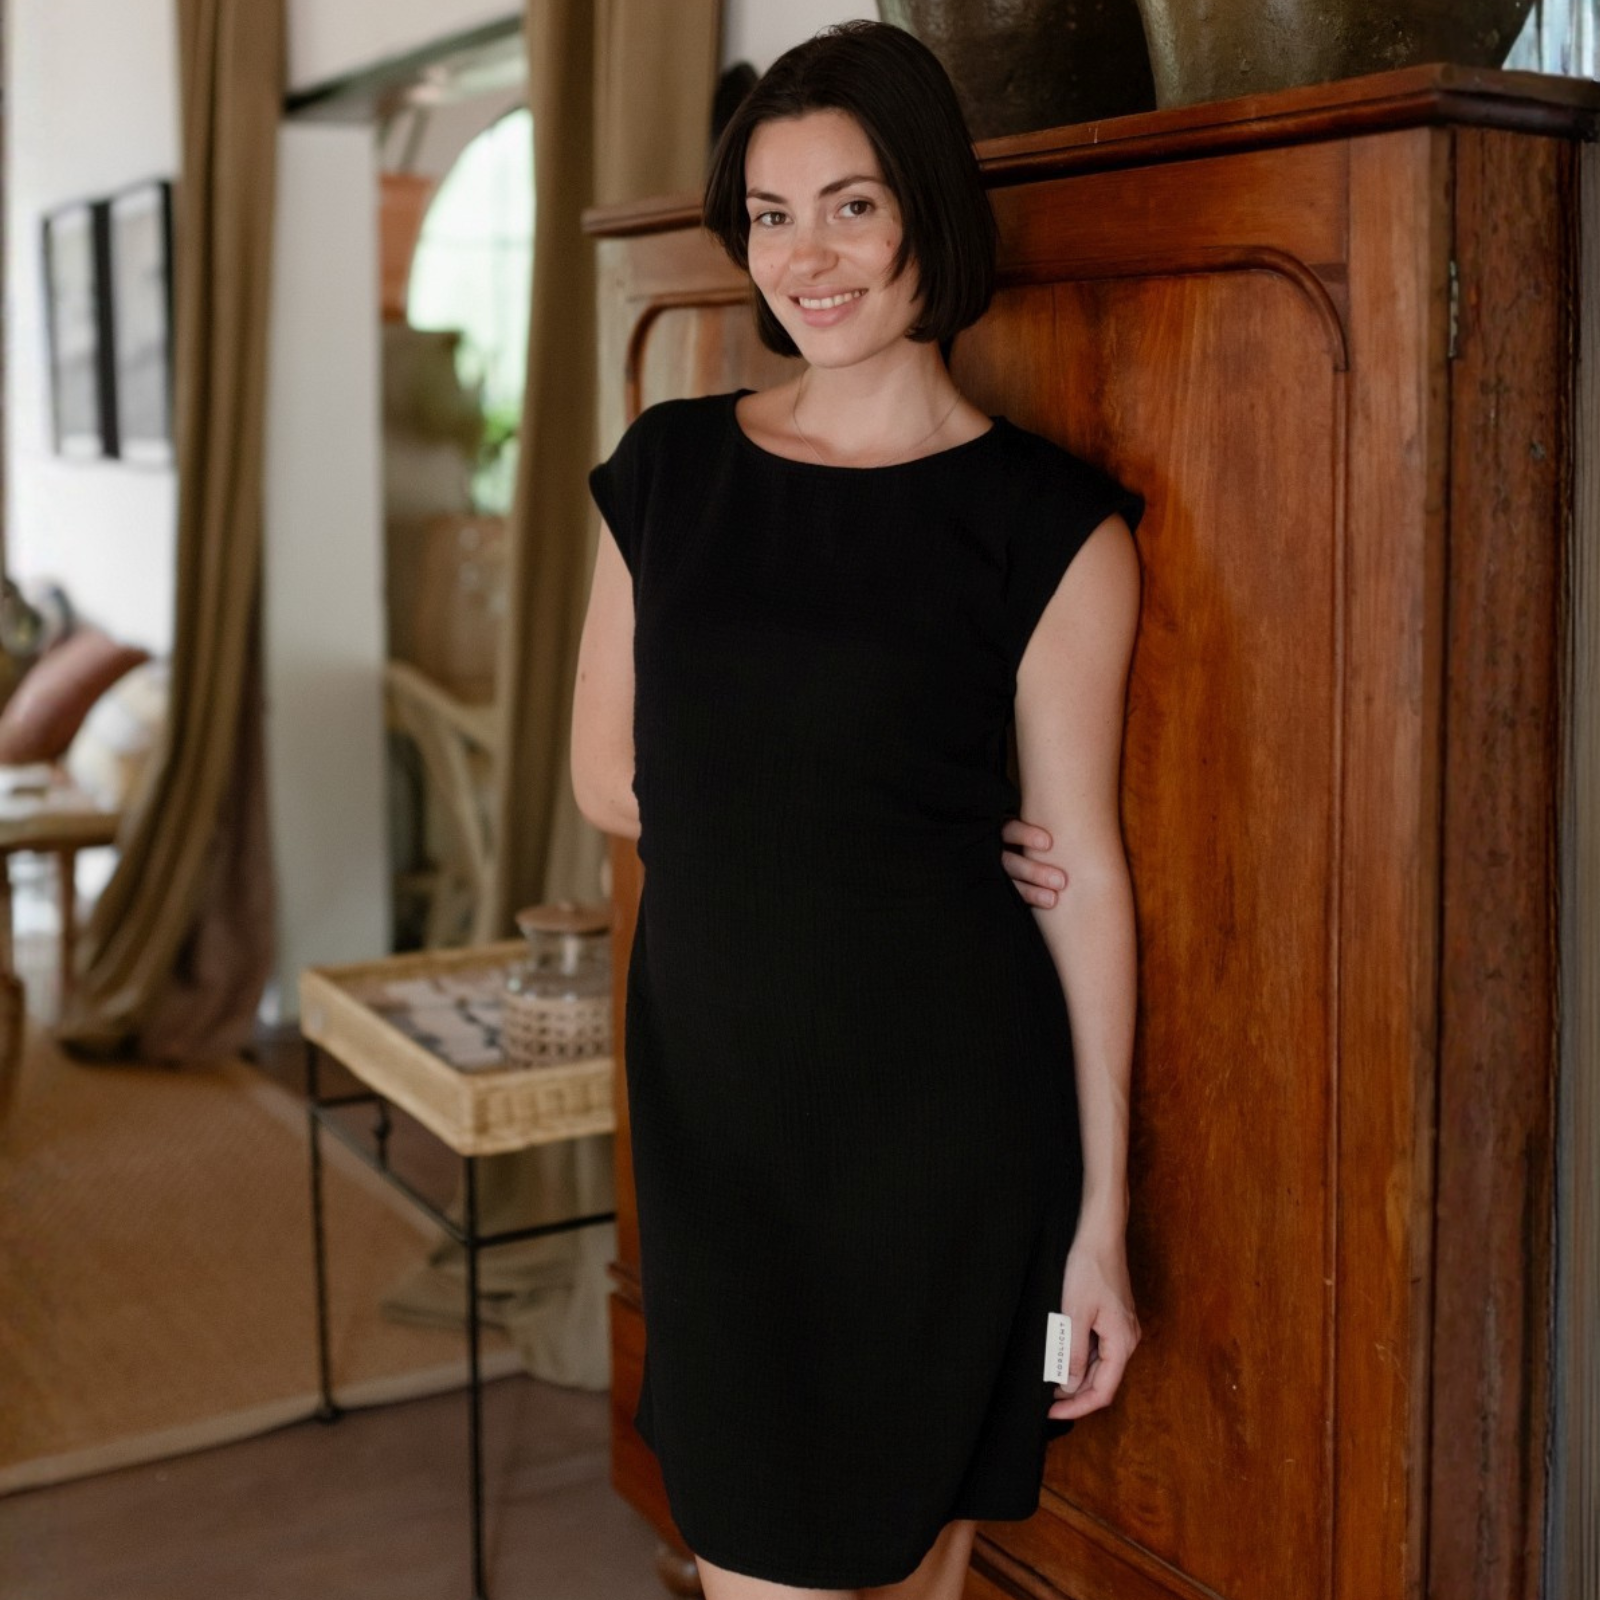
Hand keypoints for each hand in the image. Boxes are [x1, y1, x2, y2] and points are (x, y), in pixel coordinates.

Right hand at [1002, 817, 1065, 906]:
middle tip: (1063, 880)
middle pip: (1009, 859)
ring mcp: (1000, 868)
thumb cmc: (1058, 833)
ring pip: (1010, 879)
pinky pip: (1014, 895)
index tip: (1049, 843)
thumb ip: (1058, 813)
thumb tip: (1082, 787)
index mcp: (1009, 828)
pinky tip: (1051, 903)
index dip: (1026, 836)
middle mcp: (1000, 848)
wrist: (1046, 858)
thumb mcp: (1054, 822)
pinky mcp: (1005, 885)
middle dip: (1035, 870)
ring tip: (1056, 897)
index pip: (1010, 830)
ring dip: (1032, 887)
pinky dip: (1031, 897)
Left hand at [1048, 1226, 1140, 1420]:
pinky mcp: (1113, 1318)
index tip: (1051, 1413)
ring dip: (1076, 1377)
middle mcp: (1127, 1339)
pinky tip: (1061, 1357)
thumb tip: (1070, 1387)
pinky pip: (1098, 1348)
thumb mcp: (1074, 1313)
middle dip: (1075, 1395)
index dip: (1077, 1407)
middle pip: (1103, 1381)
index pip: (1103, 1391)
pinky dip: (1080, 1358)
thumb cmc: (1089, 1268)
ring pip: (1100, 1366)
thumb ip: (1073, 1353)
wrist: (1099, 1234)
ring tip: (1049, 1382)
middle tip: (1045, 1402)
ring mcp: (1121, 1329)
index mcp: (1122, 1342)